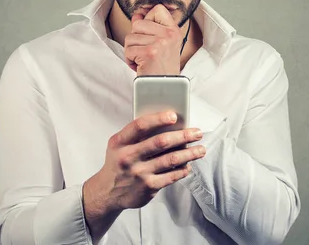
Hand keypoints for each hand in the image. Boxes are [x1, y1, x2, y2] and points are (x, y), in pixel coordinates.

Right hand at [88, 111, 205, 210]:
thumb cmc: (119, 162)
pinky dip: (183, 169)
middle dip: (183, 136)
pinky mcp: (148, 187)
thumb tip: (168, 123)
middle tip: (197, 133)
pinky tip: (189, 165)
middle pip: (160, 142)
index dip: (158, 119)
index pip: (140, 126)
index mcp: (120, 142)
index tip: (174, 115)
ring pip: (171, 159)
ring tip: (201, 149)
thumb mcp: (119, 144)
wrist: (107, 192)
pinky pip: (171, 176)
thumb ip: (136, 134)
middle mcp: (128, 157)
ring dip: (189, 153)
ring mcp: (139, 173)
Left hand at [124, 4, 183, 75]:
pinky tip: (140, 66)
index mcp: (174, 30)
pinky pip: (128, 50)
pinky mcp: (149, 53)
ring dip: (132, 51)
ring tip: (143, 60)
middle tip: (145, 52)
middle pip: (138, 23)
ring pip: (130, 37)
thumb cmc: (161, 67)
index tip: (152, 36)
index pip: (158, 9)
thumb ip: (149, 28)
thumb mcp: (160, 44)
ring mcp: (160, 43)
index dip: (148, 20)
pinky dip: (130, 60)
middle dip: (136, 39)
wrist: (164, 88)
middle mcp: (169, 34)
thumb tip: (136, 15)